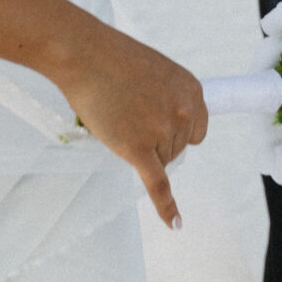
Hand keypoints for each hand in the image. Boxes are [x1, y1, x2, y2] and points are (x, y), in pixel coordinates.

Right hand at [55, 20, 207, 228]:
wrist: (85, 56)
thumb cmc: (114, 60)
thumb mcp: (157, 72)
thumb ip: (170, 100)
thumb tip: (170, 125)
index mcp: (193, 91)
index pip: (196, 130)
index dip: (175, 132)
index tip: (157, 125)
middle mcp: (185, 112)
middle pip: (176, 148)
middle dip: (154, 140)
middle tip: (128, 114)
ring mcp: (163, 131)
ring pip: (160, 162)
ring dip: (141, 150)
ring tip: (119, 119)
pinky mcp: (140, 148)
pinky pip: (158, 185)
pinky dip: (167, 207)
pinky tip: (175, 224)